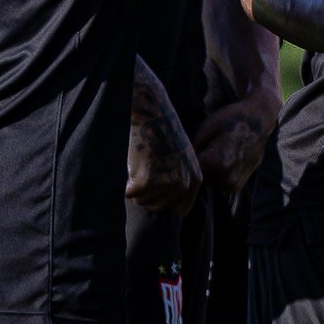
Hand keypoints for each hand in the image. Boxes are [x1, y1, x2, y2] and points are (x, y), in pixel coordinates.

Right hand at [127, 64, 202, 214]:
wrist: (152, 113)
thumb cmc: (161, 135)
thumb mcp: (180, 159)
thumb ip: (180, 182)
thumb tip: (172, 208)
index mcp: (196, 179)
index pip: (180, 210)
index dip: (165, 201)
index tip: (158, 186)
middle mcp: (185, 183)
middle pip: (157, 207)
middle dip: (148, 192)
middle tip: (148, 167)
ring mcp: (168, 183)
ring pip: (142, 201)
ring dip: (137, 185)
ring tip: (144, 161)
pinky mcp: (148, 180)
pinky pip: (130, 194)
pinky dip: (127, 181)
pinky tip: (135, 161)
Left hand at [193, 92, 278, 198]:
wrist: (259, 121)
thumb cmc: (230, 120)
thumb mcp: (206, 129)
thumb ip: (192, 150)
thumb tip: (181, 163)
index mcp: (219, 163)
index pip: (189, 171)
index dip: (184, 162)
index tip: (185, 152)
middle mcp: (227, 177)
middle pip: (197, 178)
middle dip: (195, 166)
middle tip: (202, 148)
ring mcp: (233, 184)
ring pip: (206, 181)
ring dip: (205, 171)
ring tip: (214, 151)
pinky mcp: (236, 187)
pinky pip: (216, 183)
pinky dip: (215, 174)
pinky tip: (222, 158)